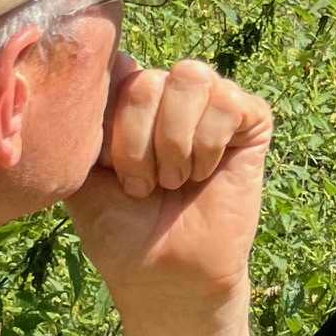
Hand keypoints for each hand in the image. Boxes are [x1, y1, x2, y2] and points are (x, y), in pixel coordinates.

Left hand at [64, 53, 271, 335]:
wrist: (166, 274)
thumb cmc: (121, 229)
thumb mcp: (83, 174)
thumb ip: (85, 122)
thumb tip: (107, 60)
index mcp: (133, 102)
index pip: (119, 69)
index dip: (111, 121)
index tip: (107, 169)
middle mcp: (174, 96)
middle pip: (151, 79)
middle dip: (138, 143)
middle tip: (144, 185)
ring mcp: (214, 105)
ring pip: (192, 78)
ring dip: (174, 141)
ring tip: (174, 180)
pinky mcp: (252, 120)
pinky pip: (229, 102)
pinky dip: (209, 144)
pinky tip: (205, 173)